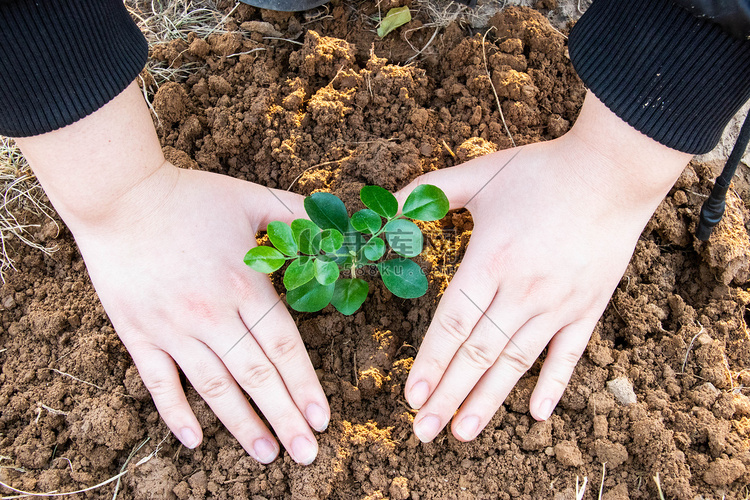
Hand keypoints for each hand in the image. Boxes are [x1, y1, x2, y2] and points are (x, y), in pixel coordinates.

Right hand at [16, 82, 328, 463]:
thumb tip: (337, 223)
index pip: (283, 346)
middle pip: (256, 375)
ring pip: (214, 387)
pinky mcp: (139, 333)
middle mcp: (211, 315)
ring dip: (242, 424)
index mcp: (243, 285)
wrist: (120, 195)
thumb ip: (297, 215)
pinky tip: (194, 441)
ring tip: (267, 454)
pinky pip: (158, 382)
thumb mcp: (251, 198)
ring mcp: (173, 328)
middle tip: (307, 453)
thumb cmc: (189, 197)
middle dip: (285, 416)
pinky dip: (175, 412)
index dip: (304, 384)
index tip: (323, 418)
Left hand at [397, 92, 690, 442]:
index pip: (454, 322)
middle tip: (424, 432)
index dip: (431, 362)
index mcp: (492, 260)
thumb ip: (431, 191)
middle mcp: (523, 290)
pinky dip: (553, 385)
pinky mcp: (588, 307)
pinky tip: (535, 414)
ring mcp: (559, 303)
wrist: (614, 169)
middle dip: (449, 395)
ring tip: (464, 432)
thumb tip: (388, 205)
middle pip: (479, 353)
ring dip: (488, 400)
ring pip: (517, 362)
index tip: (412, 397)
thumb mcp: (481, 174)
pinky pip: (569, 355)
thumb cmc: (543, 170)